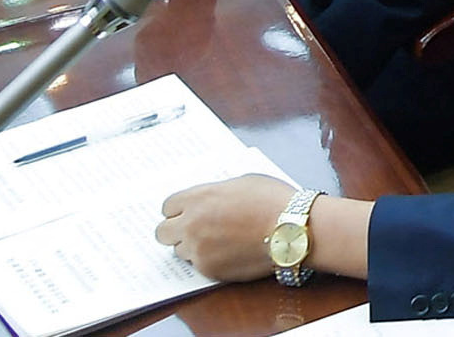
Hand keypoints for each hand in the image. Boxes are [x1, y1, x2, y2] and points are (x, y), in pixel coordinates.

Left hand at [155, 174, 298, 283]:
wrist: (291, 229)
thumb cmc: (273, 200)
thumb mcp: (242, 182)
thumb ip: (216, 192)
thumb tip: (208, 200)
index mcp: (198, 198)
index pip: (167, 206)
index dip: (178, 210)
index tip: (187, 212)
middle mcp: (191, 225)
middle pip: (162, 233)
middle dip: (175, 231)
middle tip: (193, 230)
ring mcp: (198, 250)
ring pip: (180, 251)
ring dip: (193, 247)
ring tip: (219, 242)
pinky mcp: (209, 270)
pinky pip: (198, 266)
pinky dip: (210, 261)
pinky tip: (229, 252)